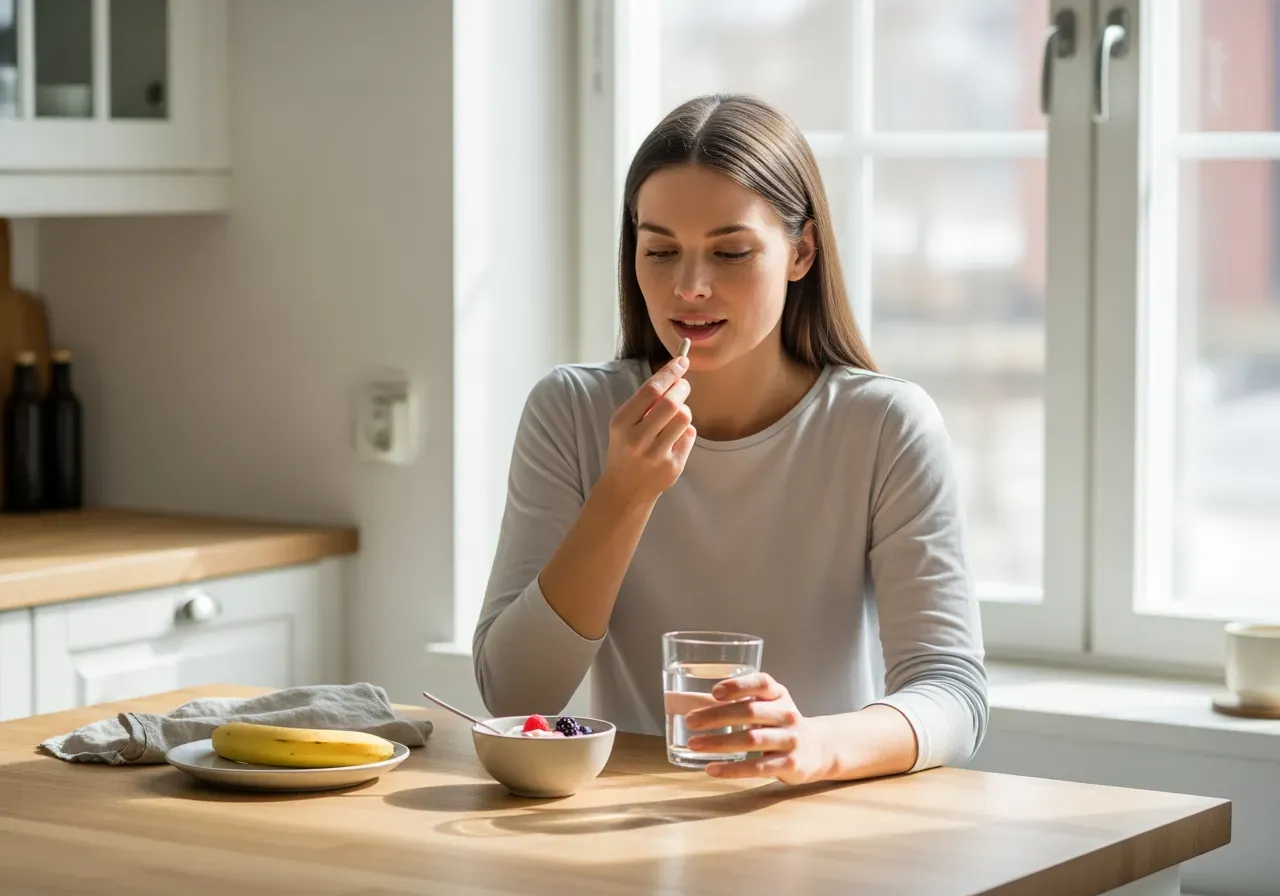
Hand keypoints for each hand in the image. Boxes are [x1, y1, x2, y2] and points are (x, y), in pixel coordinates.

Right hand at [599, 357, 695, 503]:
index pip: (651, 390)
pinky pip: (689, 435)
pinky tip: (673, 439)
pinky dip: (685, 431)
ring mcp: (656, 455)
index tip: (682, 360)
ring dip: (683, 411)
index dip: (670, 372)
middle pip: (671, 402)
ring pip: (684, 418)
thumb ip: (645, 402)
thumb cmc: (626, 448)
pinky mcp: (672, 467)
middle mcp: (637, 439)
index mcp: (621, 423)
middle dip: (682, 388)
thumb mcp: (624, 424)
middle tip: (683, 385)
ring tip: (674, 417)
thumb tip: (675, 373)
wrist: (624, 489)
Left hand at [684, 673, 831, 784]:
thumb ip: (740, 702)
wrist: (818, 749)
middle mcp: (786, 715)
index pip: (762, 683)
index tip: (714, 692)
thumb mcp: (768, 706)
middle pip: (750, 711)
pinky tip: (712, 769)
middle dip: (717, 716)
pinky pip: (757, 767)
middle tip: (690, 721)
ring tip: (694, 744)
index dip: (738, 686)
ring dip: (719, 742)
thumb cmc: (780, 724)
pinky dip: (732, 769)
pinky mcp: (790, 764)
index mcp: (779, 695)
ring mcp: (790, 740)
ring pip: (752, 740)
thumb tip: (691, 703)